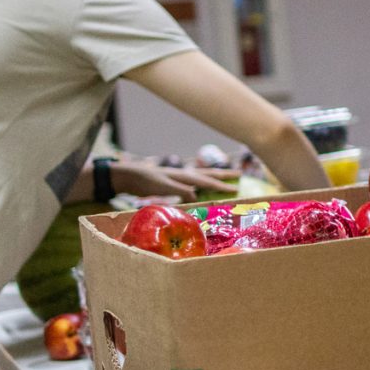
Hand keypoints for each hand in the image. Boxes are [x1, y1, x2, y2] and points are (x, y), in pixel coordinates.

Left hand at [111, 156, 233, 198]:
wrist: (129, 175)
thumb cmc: (145, 182)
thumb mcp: (163, 188)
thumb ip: (180, 191)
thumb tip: (197, 196)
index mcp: (184, 176)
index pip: (207, 180)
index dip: (222, 185)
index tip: (237, 188)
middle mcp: (184, 174)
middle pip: (209, 174)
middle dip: (224, 175)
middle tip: (240, 174)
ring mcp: (179, 177)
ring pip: (202, 177)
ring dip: (214, 178)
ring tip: (226, 179)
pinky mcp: (173, 182)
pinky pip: (193, 182)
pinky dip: (202, 184)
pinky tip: (202, 189)